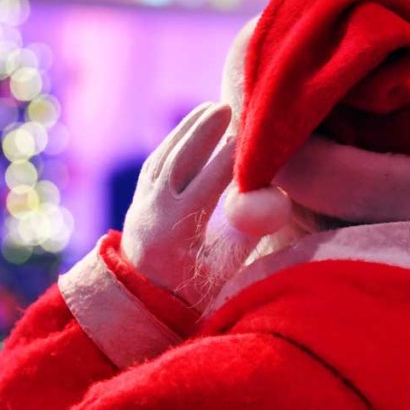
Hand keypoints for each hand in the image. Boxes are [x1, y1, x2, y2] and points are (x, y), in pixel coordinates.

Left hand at [121, 103, 236, 307]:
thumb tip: (271, 198)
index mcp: (174, 233)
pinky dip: (174, 141)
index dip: (227, 161)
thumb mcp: (223, 269)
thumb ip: (245, 234)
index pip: (203, 187)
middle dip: (201, 133)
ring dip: (187, 130)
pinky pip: (155, 162)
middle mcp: (152, 213)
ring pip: (163, 158)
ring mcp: (140, 204)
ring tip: (213, 108)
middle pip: (176, 163)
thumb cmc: (194, 289)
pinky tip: (192, 125)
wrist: (144, 301)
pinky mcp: (138, 198)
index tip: (250, 140)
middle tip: (227, 107)